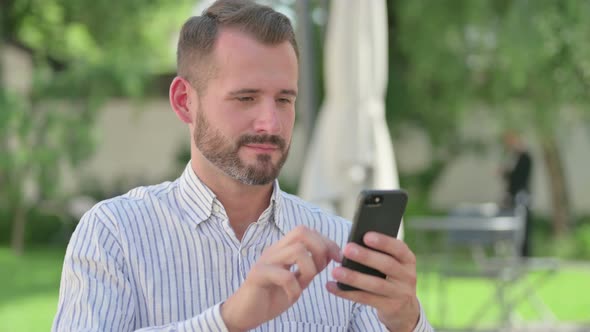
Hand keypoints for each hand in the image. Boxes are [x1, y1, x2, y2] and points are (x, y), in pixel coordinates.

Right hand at [221, 225, 341, 331]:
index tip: (337, 258)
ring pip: (297, 250)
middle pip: (302, 232)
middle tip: (322, 270)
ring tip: (304, 285)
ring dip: (309, 269)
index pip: (306, 231)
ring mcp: (265, 261)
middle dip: (320, 248)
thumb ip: (309, 268)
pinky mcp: (258, 275)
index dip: (326, 241)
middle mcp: (274, 250)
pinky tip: (292, 296)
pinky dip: (294, 289)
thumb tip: (330, 256)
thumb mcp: (296, 280)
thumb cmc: (271, 296)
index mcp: (283, 249)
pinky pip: (285, 276)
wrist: (244, 313)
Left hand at [326, 232, 419, 331]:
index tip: (366, 236)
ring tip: (336, 271)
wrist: (405, 308)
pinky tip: (332, 287)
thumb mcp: (392, 263)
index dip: (383, 242)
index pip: (399, 248)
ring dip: (354, 278)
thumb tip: (353, 244)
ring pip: (375, 285)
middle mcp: (407, 276)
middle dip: (366, 257)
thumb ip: (380, 253)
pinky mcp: (390, 307)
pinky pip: (366, 299)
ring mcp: (400, 293)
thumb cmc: (390, 276)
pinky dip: (347, 293)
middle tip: (347, 249)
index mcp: (407, 260)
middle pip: (387, 265)